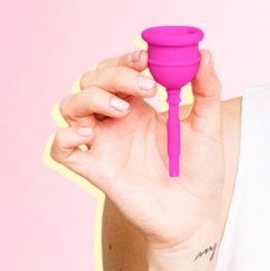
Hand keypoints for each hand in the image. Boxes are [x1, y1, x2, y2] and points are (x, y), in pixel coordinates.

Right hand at [48, 47, 225, 255]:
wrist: (195, 217)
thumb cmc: (200, 173)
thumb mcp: (208, 126)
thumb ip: (205, 89)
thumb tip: (204, 53)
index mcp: (139, 107)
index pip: (117, 70)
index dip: (125, 59)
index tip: (146, 58)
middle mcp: (115, 122)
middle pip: (91, 81)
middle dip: (113, 75)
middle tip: (147, 87)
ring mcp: (103, 144)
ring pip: (70, 107)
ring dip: (90, 98)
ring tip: (121, 109)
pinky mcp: (95, 170)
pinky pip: (61, 151)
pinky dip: (64, 137)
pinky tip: (88, 134)